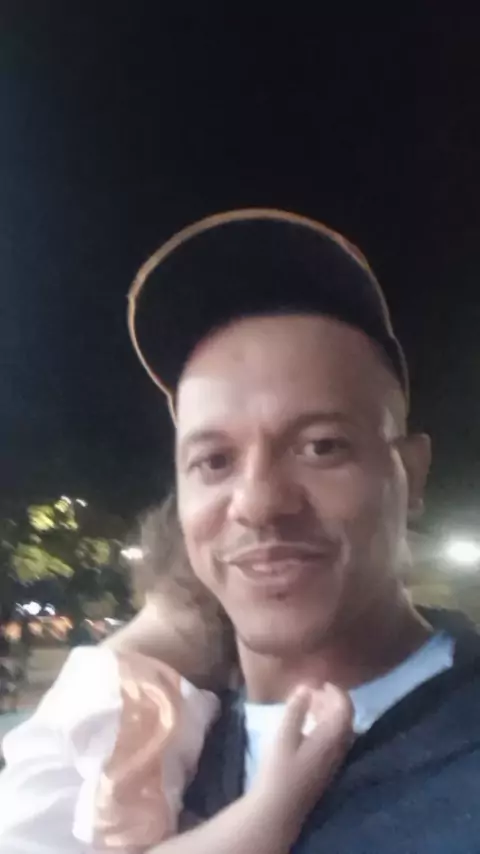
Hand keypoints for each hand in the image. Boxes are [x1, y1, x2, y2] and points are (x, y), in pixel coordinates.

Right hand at [252, 683, 352, 825]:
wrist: (278, 812)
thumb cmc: (279, 770)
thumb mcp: (283, 735)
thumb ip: (296, 709)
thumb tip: (306, 687)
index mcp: (332, 737)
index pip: (345, 707)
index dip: (336, 691)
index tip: (321, 682)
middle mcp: (339, 748)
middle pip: (345, 718)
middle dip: (332, 701)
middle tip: (313, 691)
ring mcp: (334, 761)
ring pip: (340, 730)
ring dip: (329, 714)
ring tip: (309, 704)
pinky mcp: (327, 770)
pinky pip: (334, 741)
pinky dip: (326, 727)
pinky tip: (308, 727)